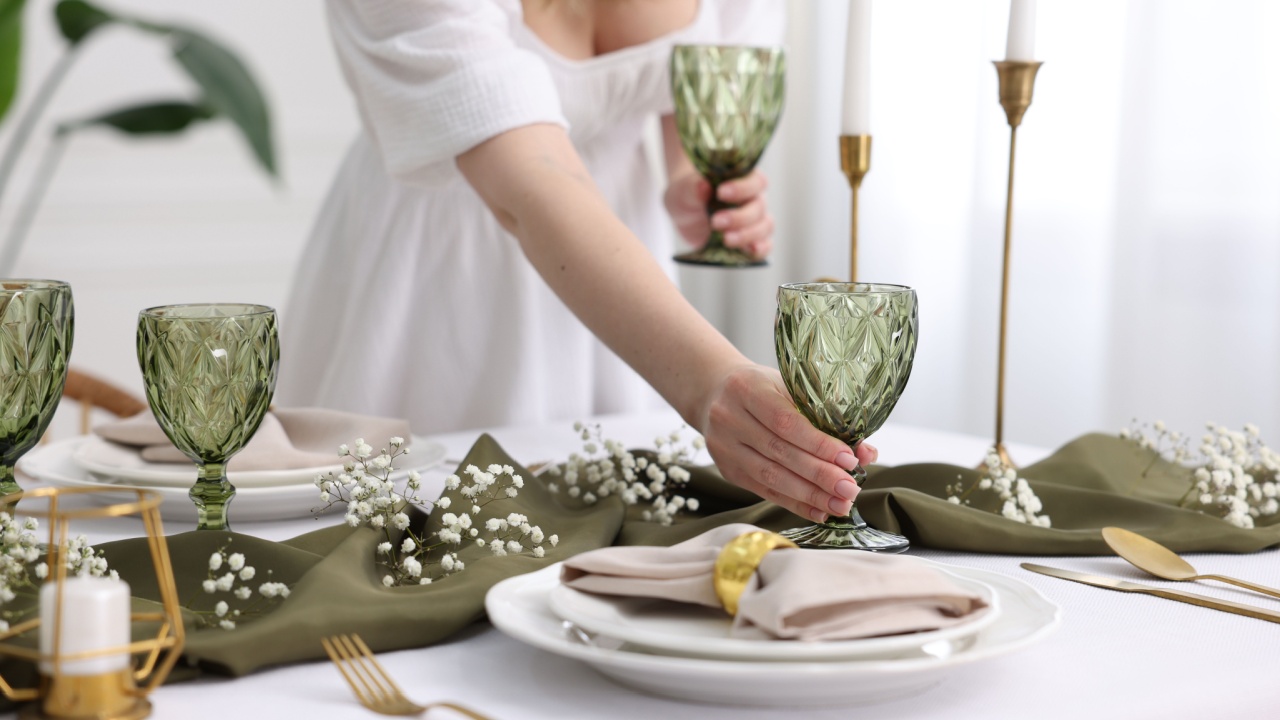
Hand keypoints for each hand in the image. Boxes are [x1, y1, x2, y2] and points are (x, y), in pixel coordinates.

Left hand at [663, 170, 774, 259]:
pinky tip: (748, 251)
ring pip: (764, 226)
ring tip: (726, 240)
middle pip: (759, 207)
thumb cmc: (689, 194)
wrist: (686, 213)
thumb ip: (693, 187)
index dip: (742, 188)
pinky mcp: (752, 240)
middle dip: (739, 217)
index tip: (721, 193)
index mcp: (743, 178)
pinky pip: (765, 245)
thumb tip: (703, 186)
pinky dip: (760, 249)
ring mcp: (756, 220)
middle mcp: (754, 198)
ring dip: (747, 235)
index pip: (755, 181)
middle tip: (716, 222)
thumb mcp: (684, 189)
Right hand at [696, 364, 878, 522]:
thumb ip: (824, 416)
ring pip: (771, 477)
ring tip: (839, 505)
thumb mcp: (789, 387)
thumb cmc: (762, 387)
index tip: (849, 460)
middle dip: (819, 475)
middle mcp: (730, 418)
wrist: (714, 392)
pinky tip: (819, 511)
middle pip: (779, 453)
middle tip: (850, 489)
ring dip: (809, 495)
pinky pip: (764, 491)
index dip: (818, 444)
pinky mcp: (728, 470)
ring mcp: (725, 447)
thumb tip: (865, 452)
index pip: (785, 422)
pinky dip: (795, 503)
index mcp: (747, 389)